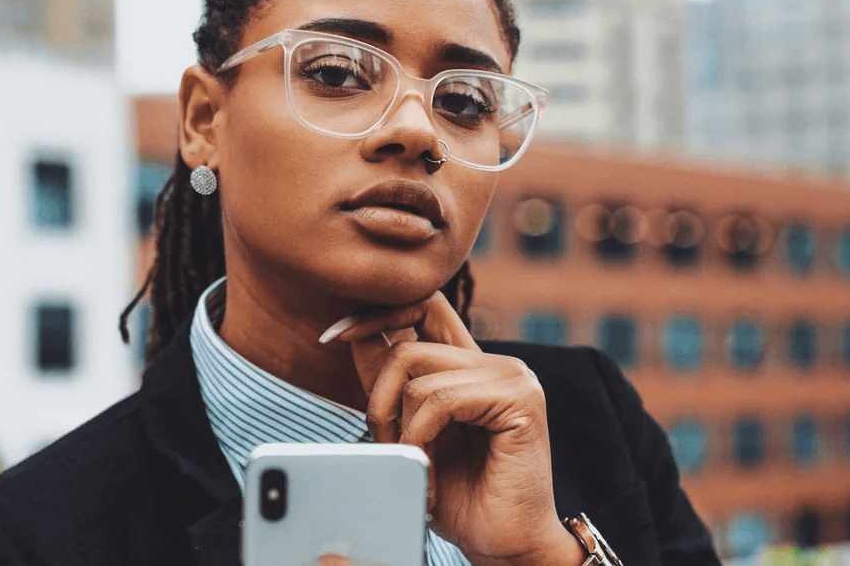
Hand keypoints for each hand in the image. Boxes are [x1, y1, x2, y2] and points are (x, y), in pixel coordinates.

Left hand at [323, 293, 583, 565]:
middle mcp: (494, 362)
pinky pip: (439, 400)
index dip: (373, 313)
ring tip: (414, 466)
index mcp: (471, 366)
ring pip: (417, 374)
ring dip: (400, 428)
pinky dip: (420, 439)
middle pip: (407, 343)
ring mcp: (511, 376)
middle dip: (379, 396)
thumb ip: (388, 386)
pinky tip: (430, 472)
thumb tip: (348, 336)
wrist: (504, 545)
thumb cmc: (461, 498)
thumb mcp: (408, 433)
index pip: (420, 306)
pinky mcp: (519, 398)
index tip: (330, 337)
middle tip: (384, 445)